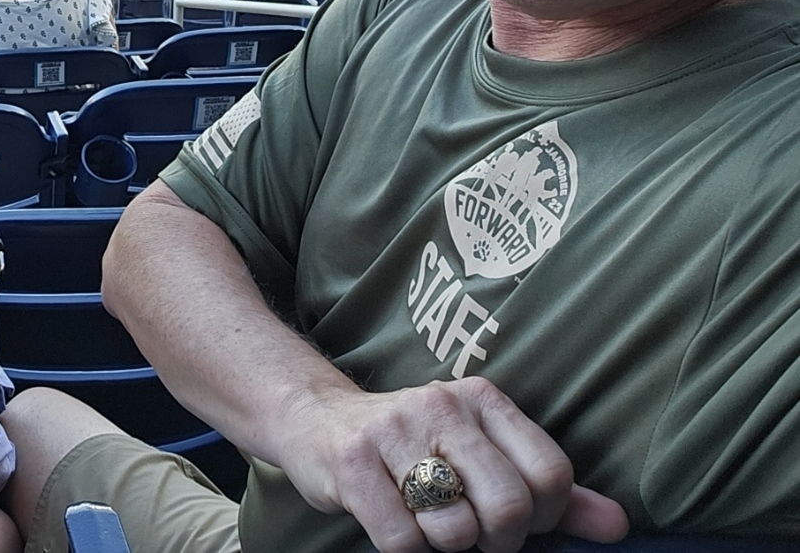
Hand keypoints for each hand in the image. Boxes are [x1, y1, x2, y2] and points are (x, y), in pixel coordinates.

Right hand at [273, 377, 628, 552]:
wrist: (318, 421)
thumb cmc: (414, 448)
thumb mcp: (483, 453)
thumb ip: (551, 491)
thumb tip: (619, 526)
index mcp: (483, 399)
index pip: (551, 475)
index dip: (543, 516)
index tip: (515, 519)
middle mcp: (441, 405)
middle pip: (509, 506)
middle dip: (497, 540)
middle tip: (473, 532)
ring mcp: (393, 432)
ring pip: (455, 530)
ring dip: (445, 545)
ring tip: (427, 521)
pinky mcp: (351, 463)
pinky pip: (402, 542)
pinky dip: (405, 550)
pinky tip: (394, 521)